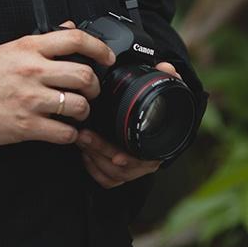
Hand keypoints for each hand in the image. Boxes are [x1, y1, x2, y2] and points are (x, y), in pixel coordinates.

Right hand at [0, 22, 114, 146]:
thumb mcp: (12, 47)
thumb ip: (43, 39)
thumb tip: (68, 27)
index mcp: (31, 47)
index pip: (75, 39)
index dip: (99, 47)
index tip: (107, 57)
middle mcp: (34, 71)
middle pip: (84, 75)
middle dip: (95, 86)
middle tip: (91, 91)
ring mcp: (31, 99)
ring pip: (78, 106)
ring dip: (84, 111)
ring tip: (77, 112)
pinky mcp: (27, 125)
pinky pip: (64, 132)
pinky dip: (71, 134)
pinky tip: (65, 130)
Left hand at [75, 61, 179, 188]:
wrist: (158, 123)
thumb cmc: (158, 109)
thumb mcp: (163, 92)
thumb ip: (166, 78)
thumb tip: (166, 66)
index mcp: (158, 147)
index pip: (142, 159)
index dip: (130, 159)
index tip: (116, 154)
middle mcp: (146, 162)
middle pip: (122, 168)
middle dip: (101, 152)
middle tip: (84, 136)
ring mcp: (133, 169)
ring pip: (112, 174)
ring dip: (94, 158)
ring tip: (81, 139)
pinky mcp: (120, 173)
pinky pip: (107, 180)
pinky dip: (95, 170)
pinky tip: (85, 154)